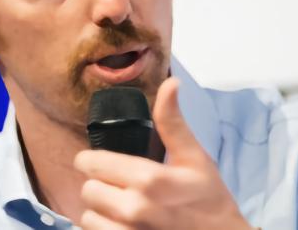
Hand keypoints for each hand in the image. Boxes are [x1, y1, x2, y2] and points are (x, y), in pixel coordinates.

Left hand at [74, 77, 252, 229]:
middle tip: (122, 187)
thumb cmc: (209, 201)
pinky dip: (104, 229)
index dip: (94, 161)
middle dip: (102, 186)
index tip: (104, 164)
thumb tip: (171, 83)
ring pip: (88, 216)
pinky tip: (122, 225)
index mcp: (149, 179)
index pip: (92, 164)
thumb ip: (173, 122)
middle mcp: (135, 208)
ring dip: (101, 212)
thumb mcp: (195, 158)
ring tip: (123, 209)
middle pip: (88, 189)